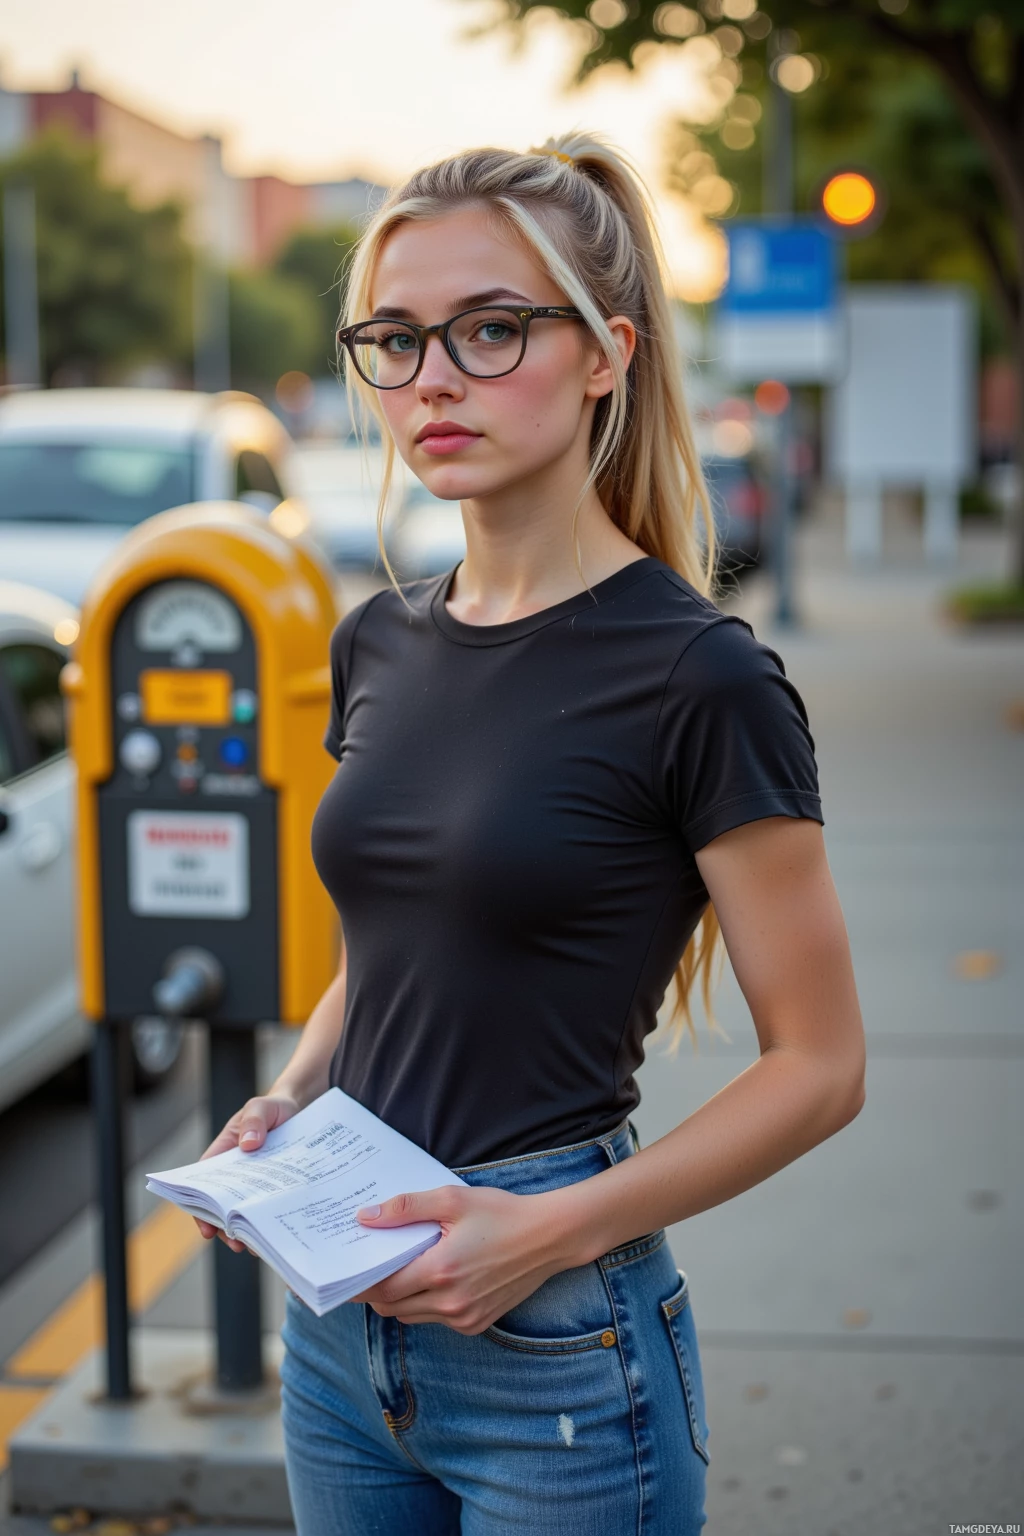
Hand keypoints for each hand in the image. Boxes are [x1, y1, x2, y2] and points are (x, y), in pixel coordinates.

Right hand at [193, 1090, 300, 1253]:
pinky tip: (276, 1231)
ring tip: (256, 1247)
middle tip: (237, 1244)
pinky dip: (269, 1220)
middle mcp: (235, 1173)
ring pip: (246, 1211)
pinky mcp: (274, 1187)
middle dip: (226, 1228)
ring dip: (248, 1230)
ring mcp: (255, 1182)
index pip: (203, 1185)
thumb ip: (253, 1121)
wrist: (299, 1109)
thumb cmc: (272, 1107)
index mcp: (222, 1154)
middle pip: (223, 1205)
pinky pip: (268, 1207)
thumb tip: (248, 1145)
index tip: (207, 1229)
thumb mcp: (260, 1107)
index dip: (201, 1209)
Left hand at [348, 1184, 567, 1333]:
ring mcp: (464, 1318)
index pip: (382, 1288)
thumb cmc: (502, 1213)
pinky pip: (436, 1320)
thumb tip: (365, 1217)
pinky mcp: (476, 1324)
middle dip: (376, 1290)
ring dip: (401, 1298)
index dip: (360, 1281)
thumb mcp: (452, 1199)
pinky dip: (426, 1304)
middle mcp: (449, 1303)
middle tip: (371, 1267)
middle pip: (392, 1307)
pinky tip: (436, 1278)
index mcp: (440, 1271)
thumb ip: (405, 1208)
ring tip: (404, 1269)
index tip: (345, 1271)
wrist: (549, 1238)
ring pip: (412, 1316)